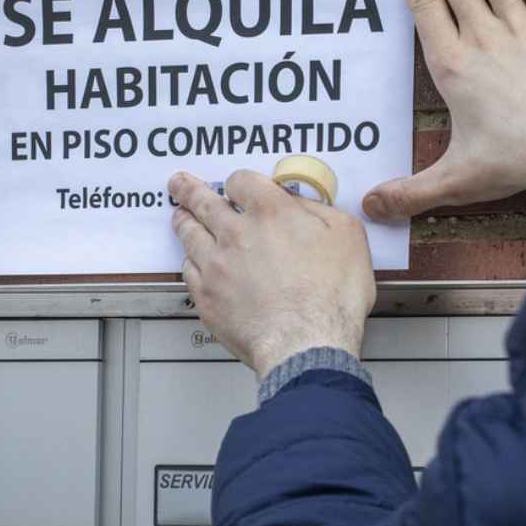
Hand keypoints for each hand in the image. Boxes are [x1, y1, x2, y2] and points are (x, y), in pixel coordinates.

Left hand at [168, 170, 375, 378]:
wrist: (307, 343)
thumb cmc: (331, 297)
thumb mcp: (347, 236)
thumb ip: (320, 211)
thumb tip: (302, 205)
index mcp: (272, 212)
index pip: (242, 181)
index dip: (238, 182)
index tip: (236, 186)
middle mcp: (237, 233)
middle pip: (203, 202)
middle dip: (189, 190)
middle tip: (180, 184)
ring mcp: (217, 265)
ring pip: (189, 234)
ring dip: (183, 220)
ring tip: (179, 215)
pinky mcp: (207, 296)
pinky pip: (188, 270)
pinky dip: (188, 260)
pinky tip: (190, 259)